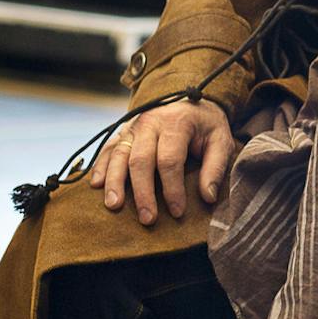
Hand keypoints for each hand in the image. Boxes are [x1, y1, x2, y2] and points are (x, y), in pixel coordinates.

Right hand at [89, 97, 235, 224]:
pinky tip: (96, 185)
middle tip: (147, 218)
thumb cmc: (205, 125)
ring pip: (118, 155)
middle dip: (143, 192)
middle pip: (141, 160)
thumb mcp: (221, 140)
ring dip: (114, 182)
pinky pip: (108, 149)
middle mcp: (150, 123)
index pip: (170, 160)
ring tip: (114, 205)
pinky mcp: (122, 132)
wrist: (188, 100)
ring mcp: (132, 127)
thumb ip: (216, 167)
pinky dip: (100, 167)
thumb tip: (208, 197)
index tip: (177, 212)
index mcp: (176, 123)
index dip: (172, 188)